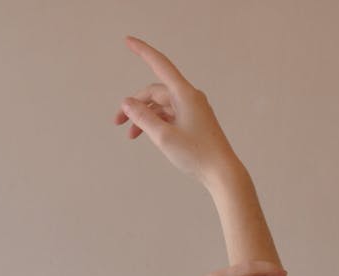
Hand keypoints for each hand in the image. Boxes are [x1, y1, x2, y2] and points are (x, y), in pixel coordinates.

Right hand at [114, 35, 236, 183]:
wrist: (221, 172)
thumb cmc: (197, 154)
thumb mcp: (164, 136)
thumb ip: (143, 118)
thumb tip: (128, 103)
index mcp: (184, 94)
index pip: (160, 64)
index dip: (143, 51)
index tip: (128, 41)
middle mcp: (189, 97)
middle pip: (155, 92)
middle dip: (135, 104)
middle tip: (117, 121)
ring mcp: (192, 109)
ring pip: (161, 106)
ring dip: (144, 116)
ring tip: (130, 134)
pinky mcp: (193, 121)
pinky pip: (169, 115)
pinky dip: (156, 122)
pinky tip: (146, 134)